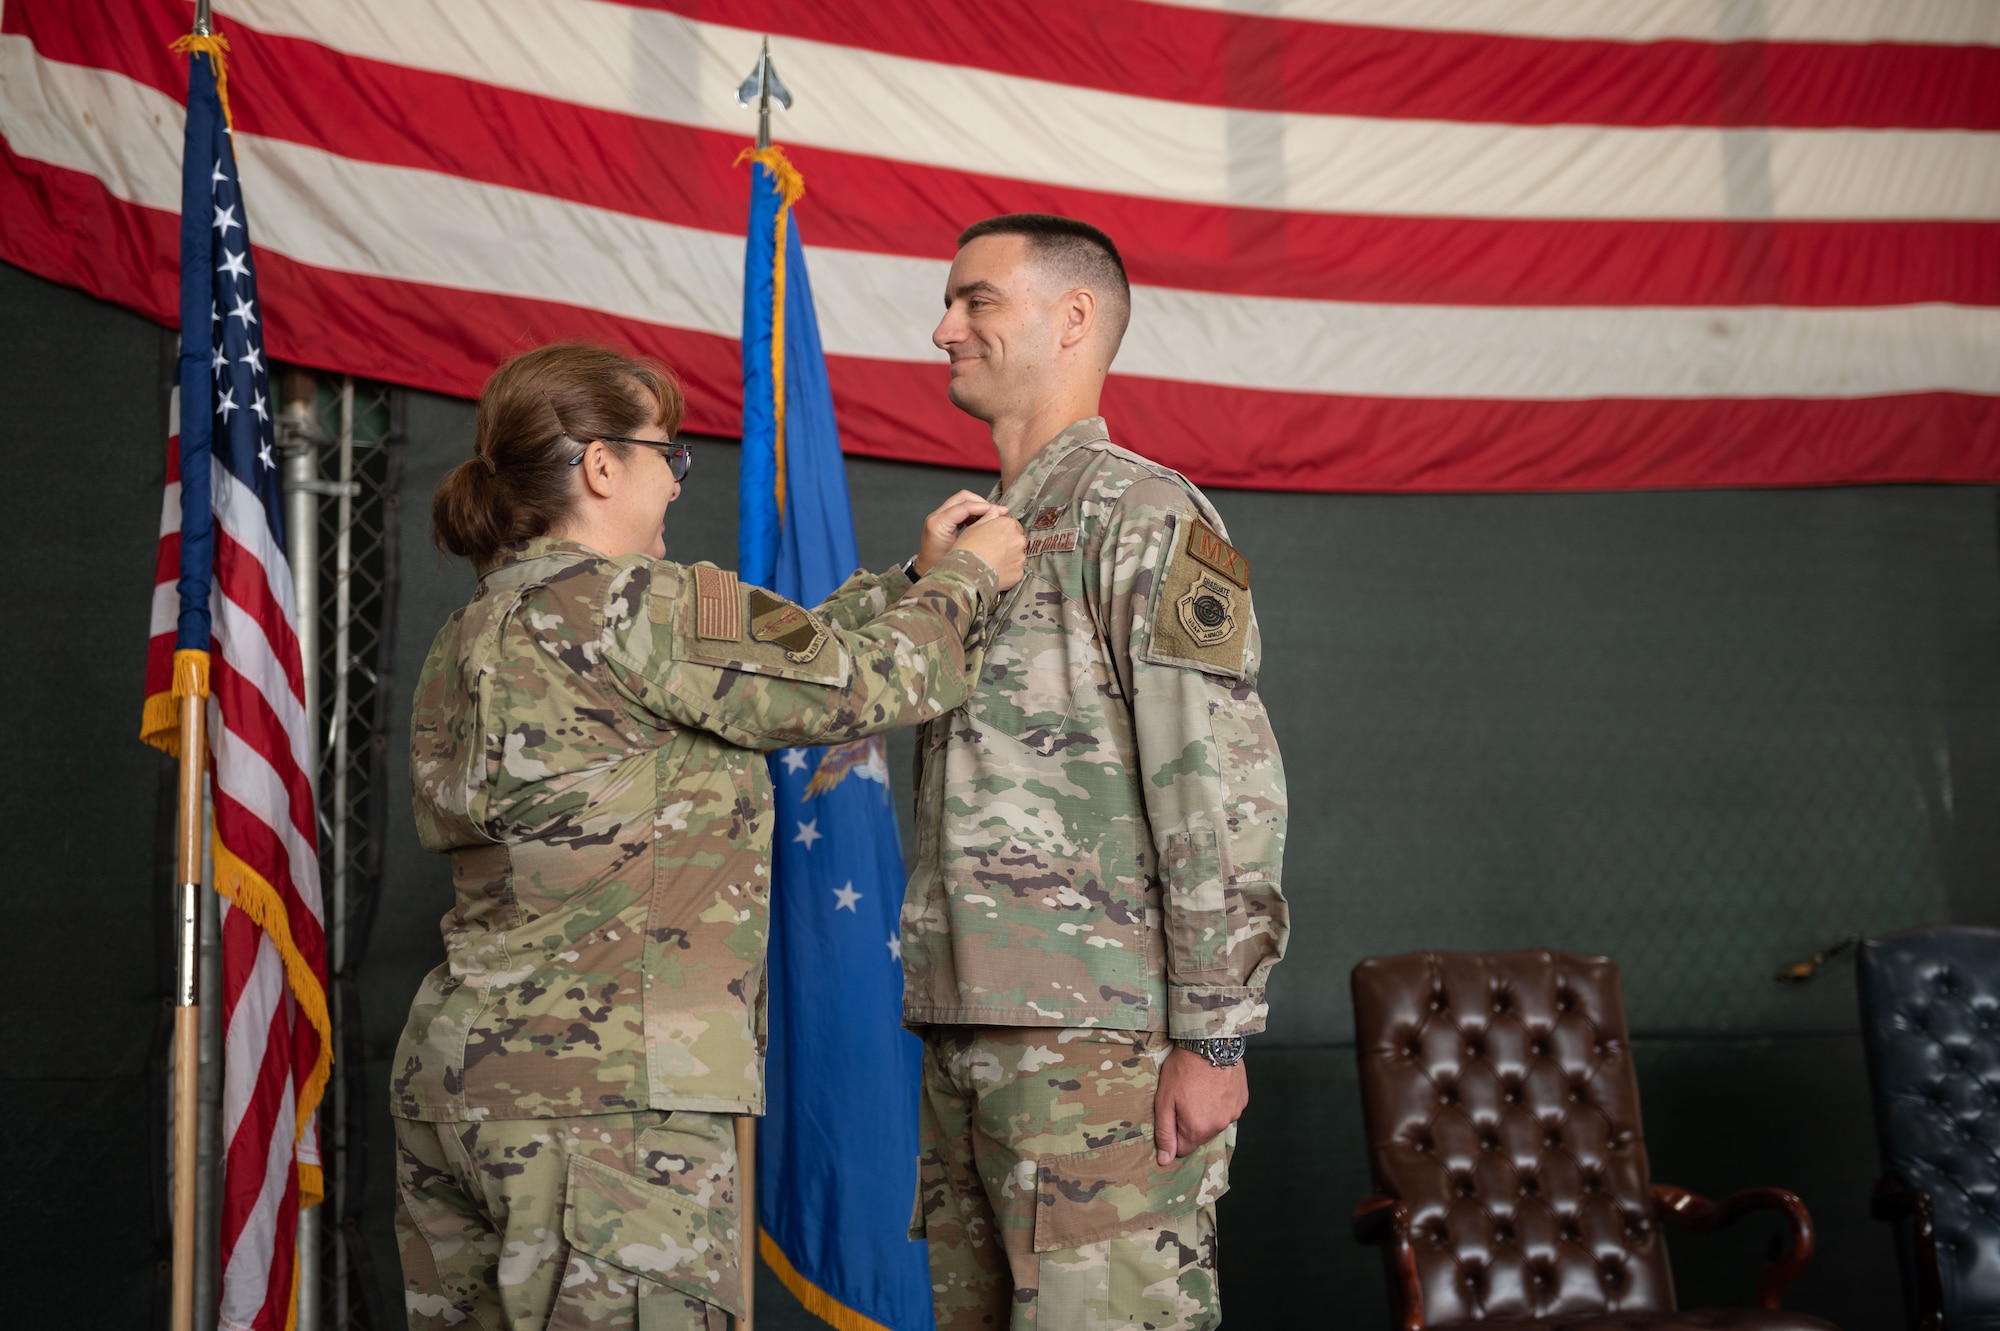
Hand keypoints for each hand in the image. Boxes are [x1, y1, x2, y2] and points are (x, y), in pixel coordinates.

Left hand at [915, 490, 1005, 576]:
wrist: (925, 574)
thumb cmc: (940, 568)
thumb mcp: (961, 552)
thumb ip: (976, 534)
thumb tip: (995, 521)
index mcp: (939, 524)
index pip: (966, 506)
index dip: (986, 507)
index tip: (1001, 512)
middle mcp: (936, 517)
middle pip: (963, 497)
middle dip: (982, 502)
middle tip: (998, 512)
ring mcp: (937, 517)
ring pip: (961, 501)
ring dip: (978, 506)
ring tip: (992, 517)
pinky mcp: (941, 520)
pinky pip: (959, 509)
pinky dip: (972, 512)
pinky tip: (981, 521)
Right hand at [949, 510, 1026, 591]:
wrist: (967, 574)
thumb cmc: (968, 549)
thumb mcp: (974, 527)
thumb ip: (988, 517)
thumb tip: (994, 510)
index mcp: (1008, 525)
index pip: (1012, 524)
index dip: (1002, 531)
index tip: (994, 537)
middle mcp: (1018, 540)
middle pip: (1016, 539)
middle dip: (1007, 544)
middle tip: (992, 550)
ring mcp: (1020, 557)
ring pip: (1017, 555)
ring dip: (1008, 557)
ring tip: (993, 562)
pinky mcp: (1018, 573)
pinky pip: (1015, 570)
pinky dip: (1008, 571)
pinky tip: (996, 571)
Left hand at [1153, 1047, 1247, 1165]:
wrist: (1210, 1042)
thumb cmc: (1183, 1069)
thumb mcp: (1164, 1100)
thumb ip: (1164, 1133)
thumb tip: (1165, 1160)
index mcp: (1198, 1129)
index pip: (1183, 1149)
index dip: (1173, 1133)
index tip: (1172, 1113)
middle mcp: (1220, 1125)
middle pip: (1199, 1136)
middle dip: (1190, 1123)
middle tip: (1184, 1097)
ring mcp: (1234, 1113)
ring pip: (1215, 1123)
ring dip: (1206, 1112)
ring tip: (1199, 1089)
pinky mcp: (1242, 1100)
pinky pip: (1228, 1110)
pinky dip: (1220, 1102)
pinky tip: (1213, 1086)